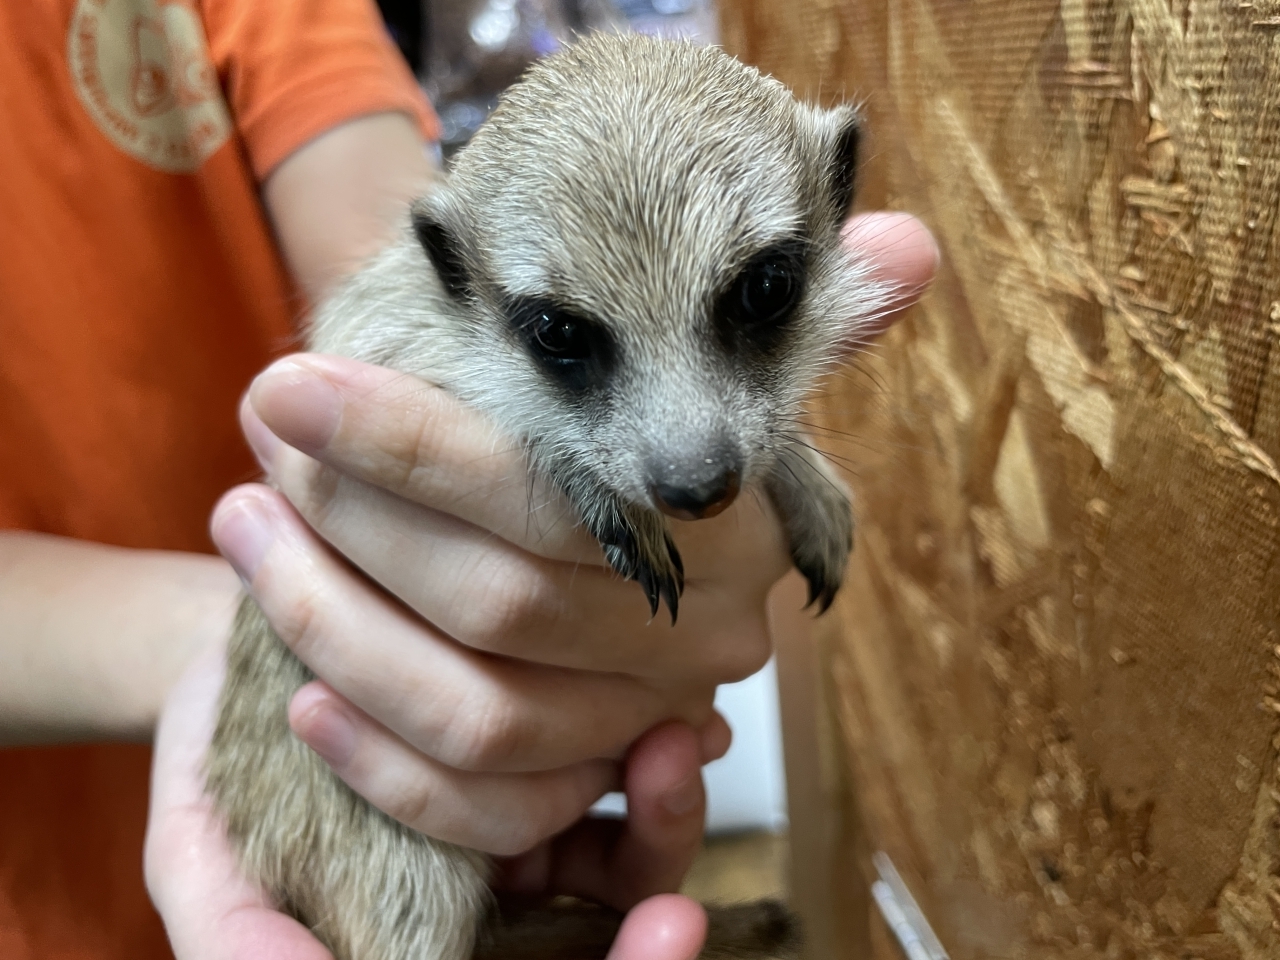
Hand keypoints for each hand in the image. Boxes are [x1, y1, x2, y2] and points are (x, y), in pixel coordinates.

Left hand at [146, 211, 934, 955]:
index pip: (558, 495)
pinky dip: (376, 757)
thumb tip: (910, 241)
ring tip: (244, 527)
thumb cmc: (664, 446)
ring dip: (330, 621)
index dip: (412, 444)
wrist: (668, 550)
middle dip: (349, 521)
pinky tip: (297, 683)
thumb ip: (795, 324)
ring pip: (475, 712)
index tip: (289, 381)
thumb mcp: (727, 378)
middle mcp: (704, 637)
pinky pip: (477, 810)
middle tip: (259, 445)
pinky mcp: (586, 792)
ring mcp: (645, 724)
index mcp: (733, 529)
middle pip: (501, 605)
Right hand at [146, 640, 711, 959]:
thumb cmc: (219, 746)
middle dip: (657, 862)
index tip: (671, 927)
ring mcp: (531, 811)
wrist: (251, 625)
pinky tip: (676, 702)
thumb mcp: (200, 845)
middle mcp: (495, 887)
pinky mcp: (555, 734)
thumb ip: (235, 933)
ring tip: (675, 738)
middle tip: (674, 809)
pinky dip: (653, 736)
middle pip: (614, 914)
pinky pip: (623, 757)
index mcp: (423, 928)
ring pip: (634, 845)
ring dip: (667, 804)